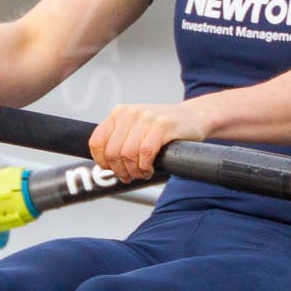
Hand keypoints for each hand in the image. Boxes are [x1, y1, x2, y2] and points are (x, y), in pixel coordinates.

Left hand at [89, 102, 206, 182]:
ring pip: (128, 155)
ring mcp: (145, 118)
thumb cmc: (163, 128)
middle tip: (129, 177)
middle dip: (120, 171)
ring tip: (141, 173)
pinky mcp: (162, 126)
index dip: (101, 162)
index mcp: (118, 113)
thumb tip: (106, 166)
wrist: (194, 116)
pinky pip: (145, 153)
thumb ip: (120, 140)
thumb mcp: (136, 128)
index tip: (110, 170)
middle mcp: (129, 113)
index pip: (96, 142)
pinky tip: (149, 169)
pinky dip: (145, 167)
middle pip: (113, 152)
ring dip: (134, 171)